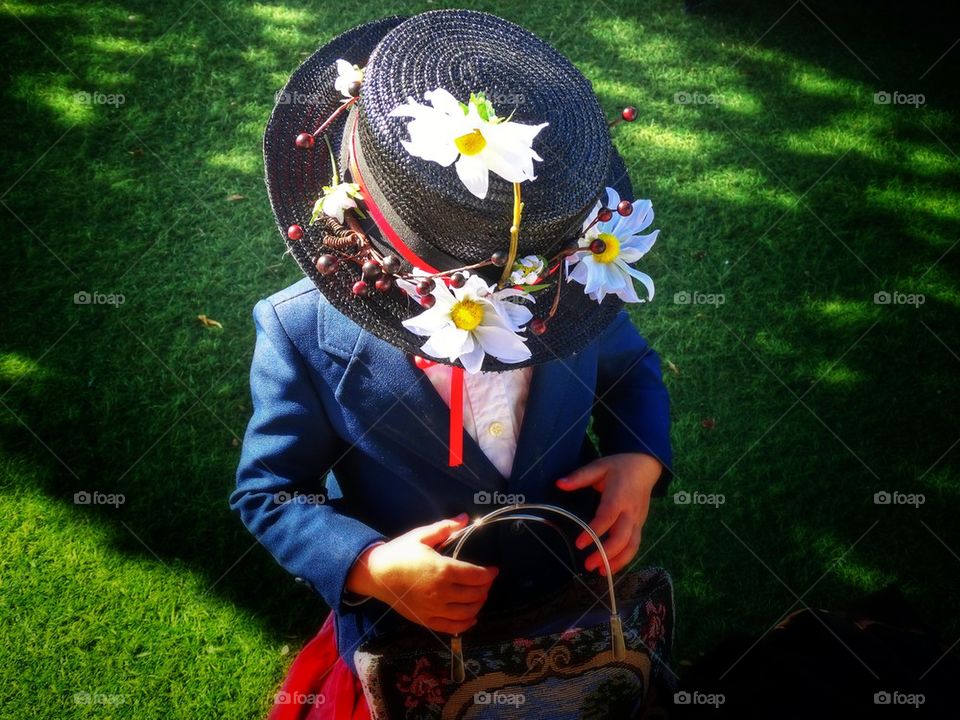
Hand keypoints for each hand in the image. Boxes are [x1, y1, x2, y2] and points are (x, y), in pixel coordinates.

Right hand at [346, 513, 498, 633]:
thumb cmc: (399, 553)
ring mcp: (434, 608)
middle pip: (474, 594)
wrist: (375, 574)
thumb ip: (445, 528)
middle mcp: (441, 592)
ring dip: (478, 604)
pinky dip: (465, 624)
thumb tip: (465, 518)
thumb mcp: (421, 536)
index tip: (494, 569)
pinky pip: (451, 627)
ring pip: (466, 612)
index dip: (489, 573)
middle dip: (485, 587)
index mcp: (442, 570)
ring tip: (480, 596)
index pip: (475, 575)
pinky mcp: (426, 620)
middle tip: (486, 581)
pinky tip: (471, 618)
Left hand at [555, 453, 661, 575]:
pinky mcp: (640, 525)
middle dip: (606, 553)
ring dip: (618, 561)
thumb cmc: (620, 466)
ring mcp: (638, 519)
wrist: (646, 466)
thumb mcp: (599, 466)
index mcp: (619, 495)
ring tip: (601, 572)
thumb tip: (559, 483)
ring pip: (632, 545)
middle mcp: (631, 510)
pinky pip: (635, 544)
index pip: (607, 517)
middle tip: (588, 565)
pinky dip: (625, 558)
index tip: (579, 543)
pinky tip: (611, 567)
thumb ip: (580, 476)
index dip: (594, 532)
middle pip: (623, 536)